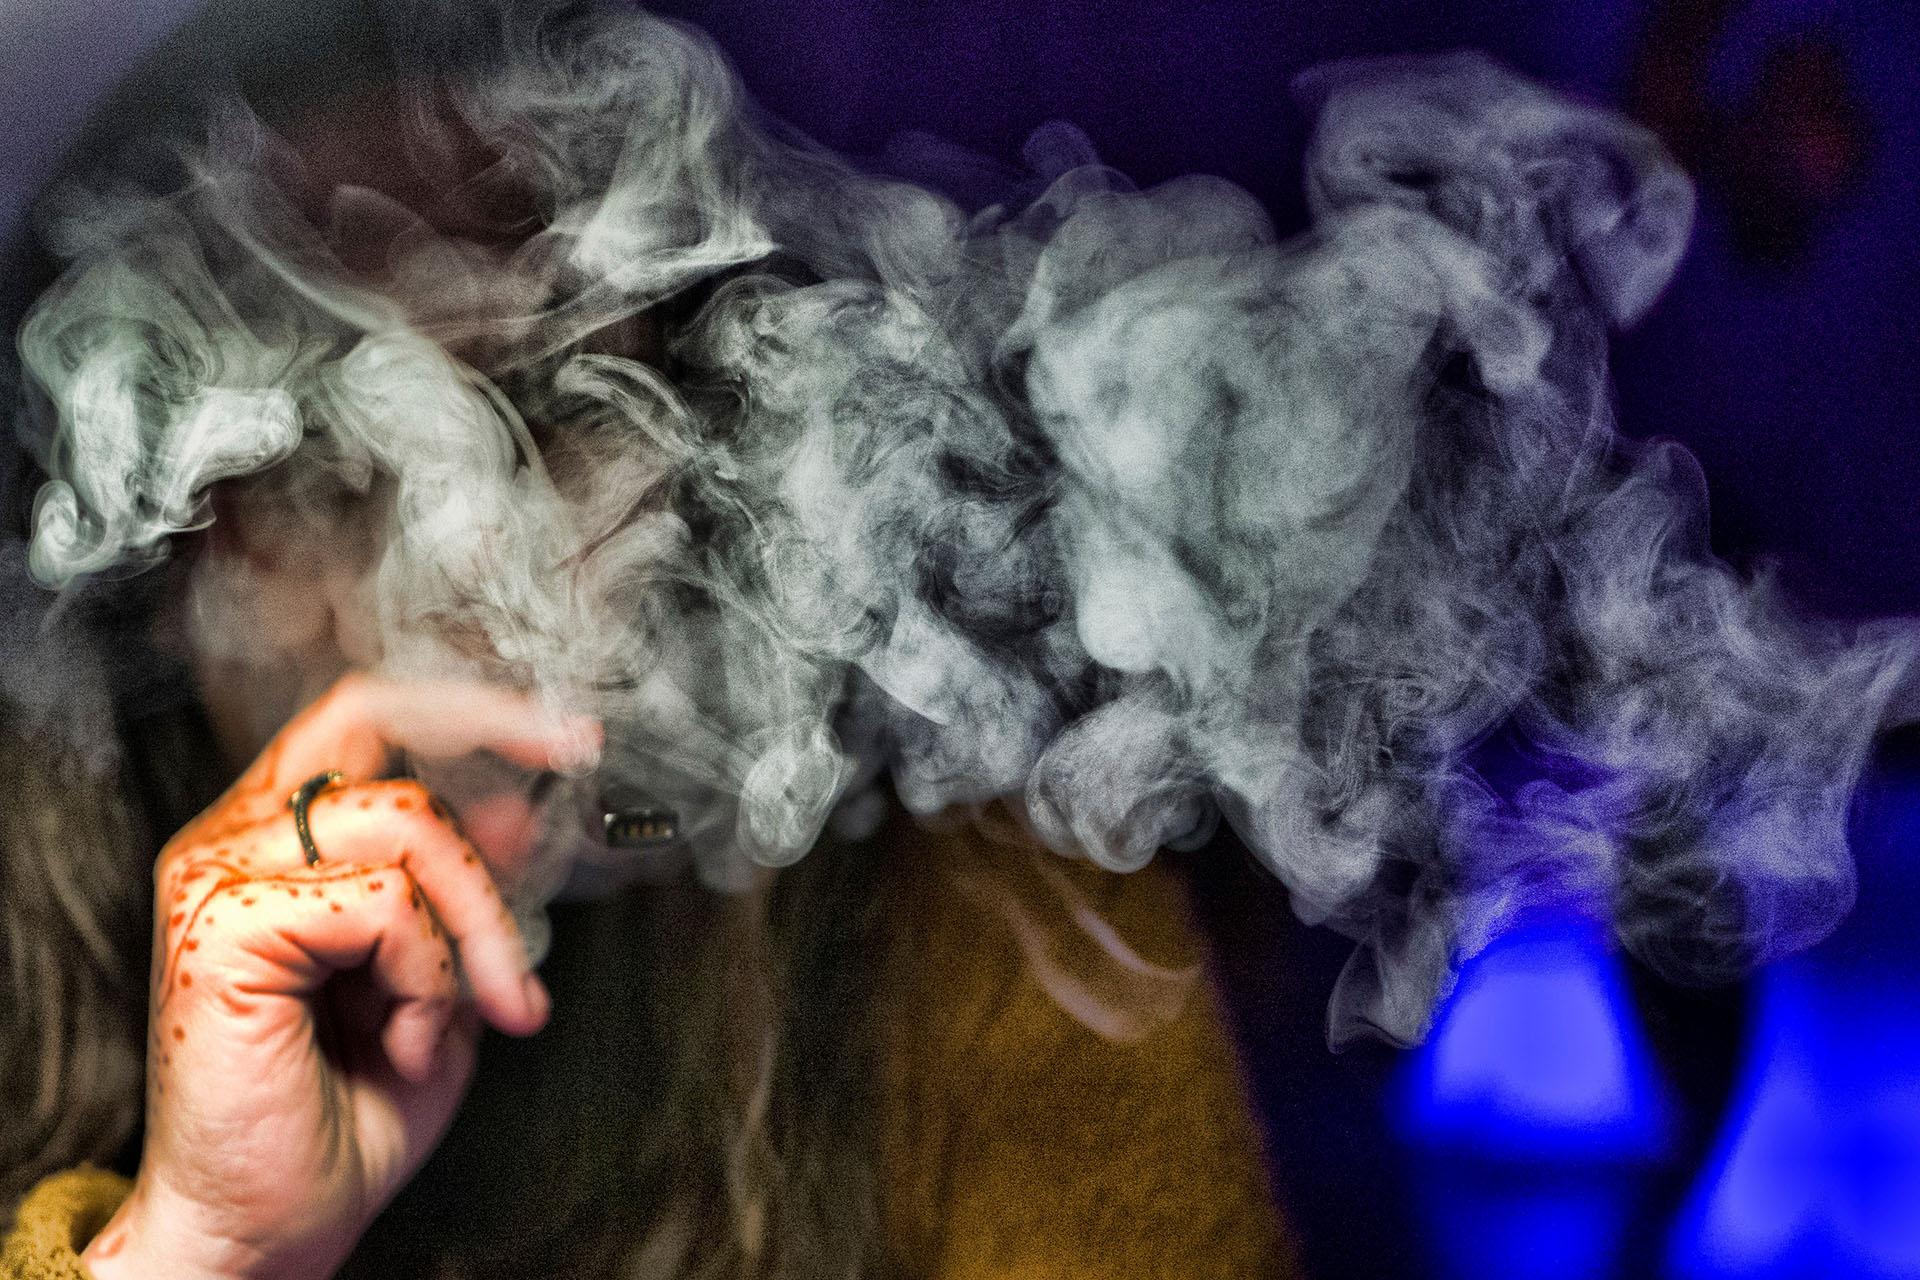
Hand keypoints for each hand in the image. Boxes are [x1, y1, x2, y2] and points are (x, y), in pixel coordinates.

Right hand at [82, 674, 599, 1279]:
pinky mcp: (223, 923)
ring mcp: (218, 875)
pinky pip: (385, 900)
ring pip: (409, 822)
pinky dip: (429, 972)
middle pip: (373, 719)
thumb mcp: (441, 979)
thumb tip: (518, 807)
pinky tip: (408, 1037)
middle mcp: (234, 839)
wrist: (271, 1227)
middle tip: (578, 754)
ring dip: (477, 921)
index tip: (570, 736)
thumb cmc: (345, 1114)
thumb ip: (466, 891)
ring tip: (476, 1010)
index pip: (364, 718)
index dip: (468, 706)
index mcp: (275, 841)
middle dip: (493, 727)